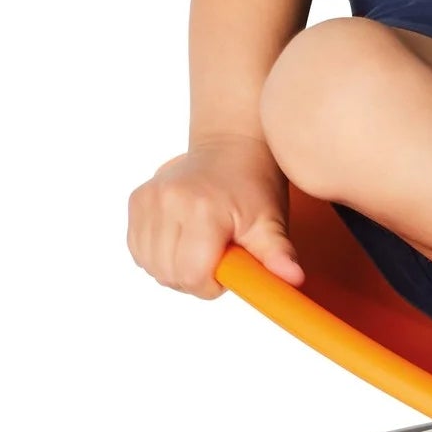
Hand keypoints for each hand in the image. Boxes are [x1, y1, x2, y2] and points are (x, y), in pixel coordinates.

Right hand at [127, 134, 304, 297]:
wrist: (232, 146)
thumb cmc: (254, 185)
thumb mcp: (270, 221)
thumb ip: (278, 253)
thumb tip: (294, 279)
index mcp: (202, 210)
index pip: (192, 275)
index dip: (211, 284)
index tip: (228, 268)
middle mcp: (169, 202)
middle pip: (170, 274)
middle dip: (194, 278)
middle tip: (218, 257)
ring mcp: (149, 199)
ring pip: (151, 265)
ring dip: (175, 268)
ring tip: (201, 247)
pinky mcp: (137, 200)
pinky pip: (138, 249)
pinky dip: (159, 255)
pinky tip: (183, 240)